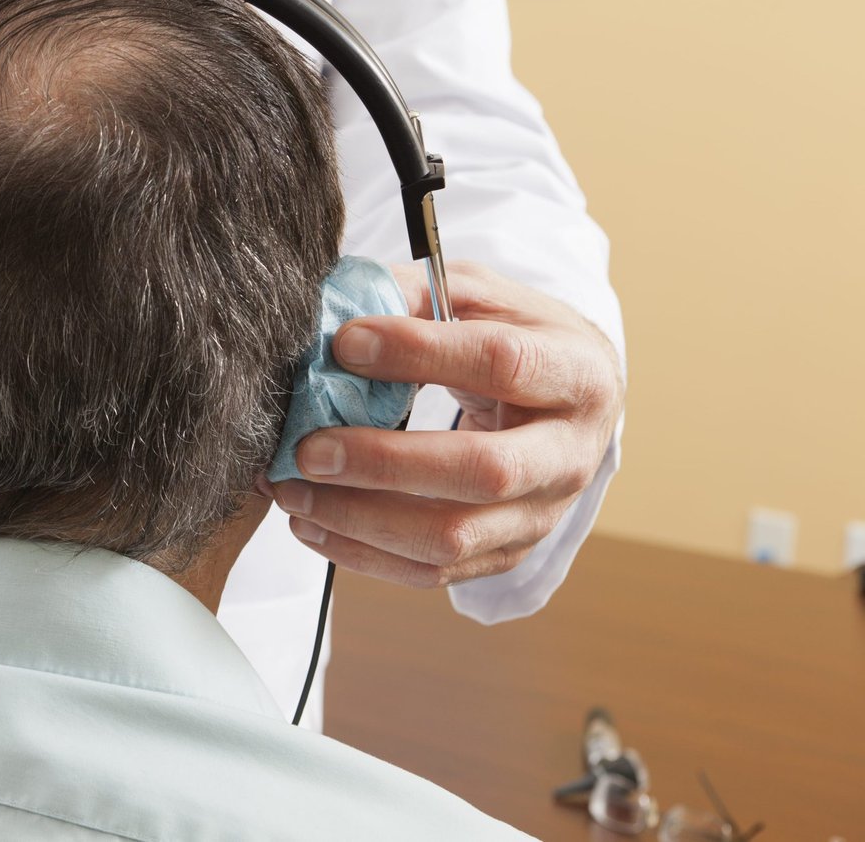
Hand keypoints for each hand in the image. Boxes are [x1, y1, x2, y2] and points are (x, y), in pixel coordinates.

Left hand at [268, 261, 623, 587]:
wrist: (574, 403)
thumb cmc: (516, 337)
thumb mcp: (478, 295)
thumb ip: (415, 295)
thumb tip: (335, 316)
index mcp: (573, 373)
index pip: (501, 363)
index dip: (418, 353)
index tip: (345, 344)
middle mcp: (568, 453)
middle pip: (483, 471)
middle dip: (383, 463)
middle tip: (307, 449)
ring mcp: (541, 514)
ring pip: (452, 537)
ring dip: (359, 519)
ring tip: (293, 490)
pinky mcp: (506, 554)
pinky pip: (432, 571)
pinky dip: (362, 553)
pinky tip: (312, 523)